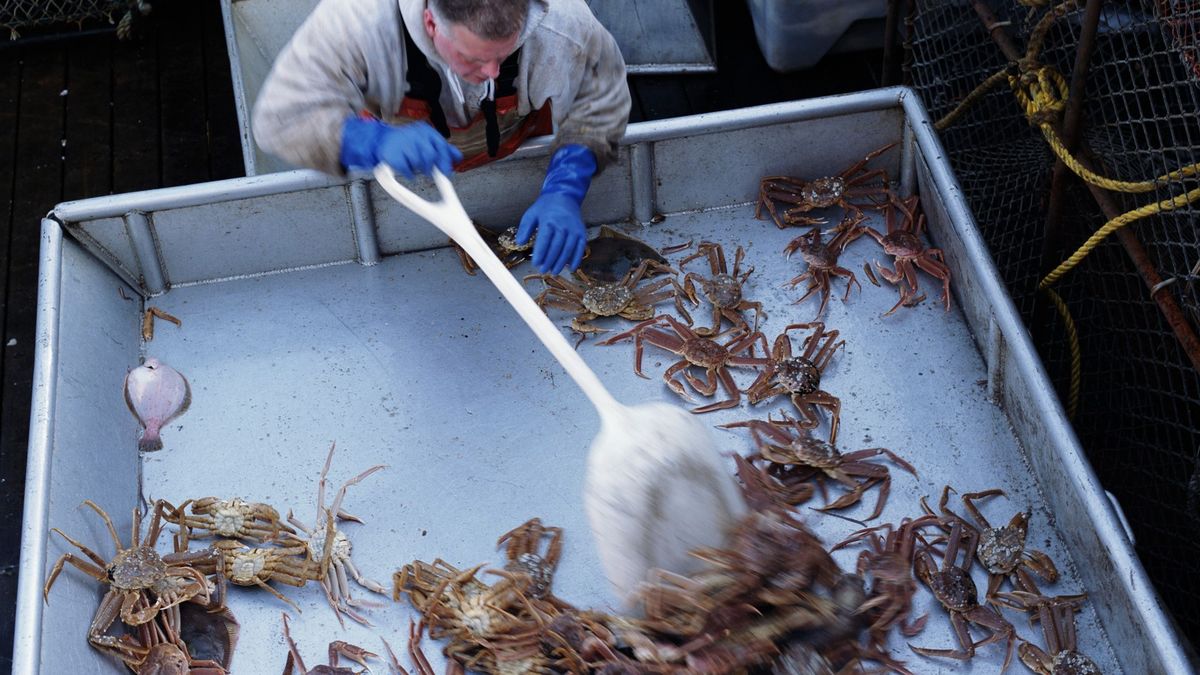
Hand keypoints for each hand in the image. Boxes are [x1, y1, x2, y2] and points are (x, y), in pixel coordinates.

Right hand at [339, 117, 461, 177]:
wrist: (383, 140)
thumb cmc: (408, 143)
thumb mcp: (427, 142)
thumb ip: (444, 149)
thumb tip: (458, 157)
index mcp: (426, 131)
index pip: (441, 145)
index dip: (445, 160)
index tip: (447, 172)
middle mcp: (415, 134)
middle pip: (430, 155)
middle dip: (431, 166)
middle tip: (429, 171)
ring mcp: (403, 143)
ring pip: (418, 163)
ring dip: (418, 169)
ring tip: (415, 166)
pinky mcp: (393, 154)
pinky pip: (406, 170)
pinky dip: (408, 174)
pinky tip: (407, 170)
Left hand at [518, 193, 586, 274]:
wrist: (564, 196)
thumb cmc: (546, 207)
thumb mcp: (531, 214)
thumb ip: (524, 228)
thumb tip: (520, 243)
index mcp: (549, 221)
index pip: (544, 240)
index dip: (540, 253)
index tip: (536, 263)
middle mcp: (563, 225)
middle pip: (556, 247)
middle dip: (549, 261)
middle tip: (543, 270)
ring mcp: (574, 230)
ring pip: (568, 249)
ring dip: (561, 263)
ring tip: (554, 271)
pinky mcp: (581, 232)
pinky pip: (580, 248)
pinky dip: (576, 259)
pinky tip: (571, 268)